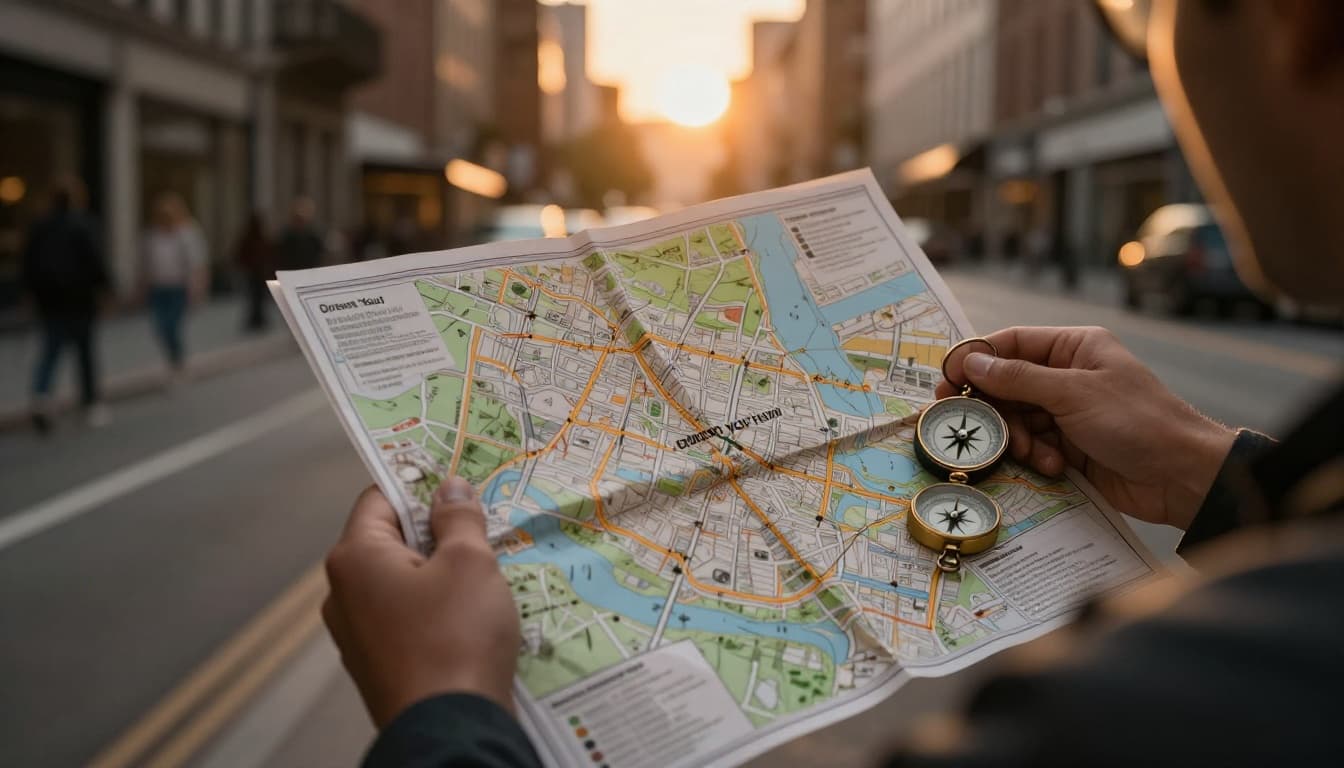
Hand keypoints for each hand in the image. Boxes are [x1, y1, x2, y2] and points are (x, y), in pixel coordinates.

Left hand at [323, 479, 519, 726]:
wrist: (450, 728)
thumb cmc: (457, 635)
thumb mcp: (470, 562)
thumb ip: (458, 518)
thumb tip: (450, 487)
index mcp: (354, 558)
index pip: (381, 498)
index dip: (421, 487)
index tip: (460, 490)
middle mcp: (342, 593)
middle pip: (391, 541)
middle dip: (436, 535)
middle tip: (481, 536)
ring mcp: (355, 635)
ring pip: (400, 583)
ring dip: (439, 576)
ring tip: (483, 581)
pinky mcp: (376, 666)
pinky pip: (405, 620)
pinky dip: (434, 612)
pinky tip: (470, 621)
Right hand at [936, 326, 1235, 529]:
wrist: (1182, 477)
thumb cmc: (1138, 422)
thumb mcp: (1074, 393)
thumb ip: (1018, 378)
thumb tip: (971, 361)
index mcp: (1074, 349)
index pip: (1011, 344)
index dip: (976, 360)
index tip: (947, 380)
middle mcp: (1067, 376)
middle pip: (1007, 385)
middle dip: (993, 406)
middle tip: (966, 423)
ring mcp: (1068, 413)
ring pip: (1016, 419)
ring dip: (1018, 438)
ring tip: (1034, 452)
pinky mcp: (1070, 446)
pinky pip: (1033, 446)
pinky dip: (1036, 456)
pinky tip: (1054, 465)